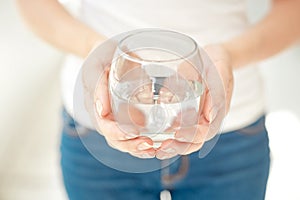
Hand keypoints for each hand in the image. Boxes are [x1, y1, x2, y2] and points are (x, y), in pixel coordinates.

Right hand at [82, 39, 155, 158]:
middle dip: (131, 144)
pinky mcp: (125, 117)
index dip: (118, 132)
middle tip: (149, 144)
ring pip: (122, 140)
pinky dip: (140, 143)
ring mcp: (114, 117)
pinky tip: (154, 146)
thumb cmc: (103, 56)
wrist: (108, 53)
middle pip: (114, 138)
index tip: (135, 132)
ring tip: (153, 148)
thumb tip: (101, 111)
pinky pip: (130, 135)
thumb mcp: (97, 65)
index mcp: (94, 104)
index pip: (104, 125)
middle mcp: (103, 115)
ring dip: (137, 148)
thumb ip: (97, 85)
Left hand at [156, 44, 233, 158]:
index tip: (176, 133)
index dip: (191, 135)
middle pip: (194, 142)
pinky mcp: (188, 112)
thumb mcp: (220, 73)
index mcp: (217, 112)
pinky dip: (168, 135)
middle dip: (178, 147)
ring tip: (156, 149)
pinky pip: (178, 128)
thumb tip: (210, 116)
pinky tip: (156, 137)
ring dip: (172, 146)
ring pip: (186, 139)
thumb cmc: (218, 64)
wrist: (215, 57)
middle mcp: (207, 119)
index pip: (205, 132)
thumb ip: (217, 93)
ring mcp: (197, 117)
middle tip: (161, 148)